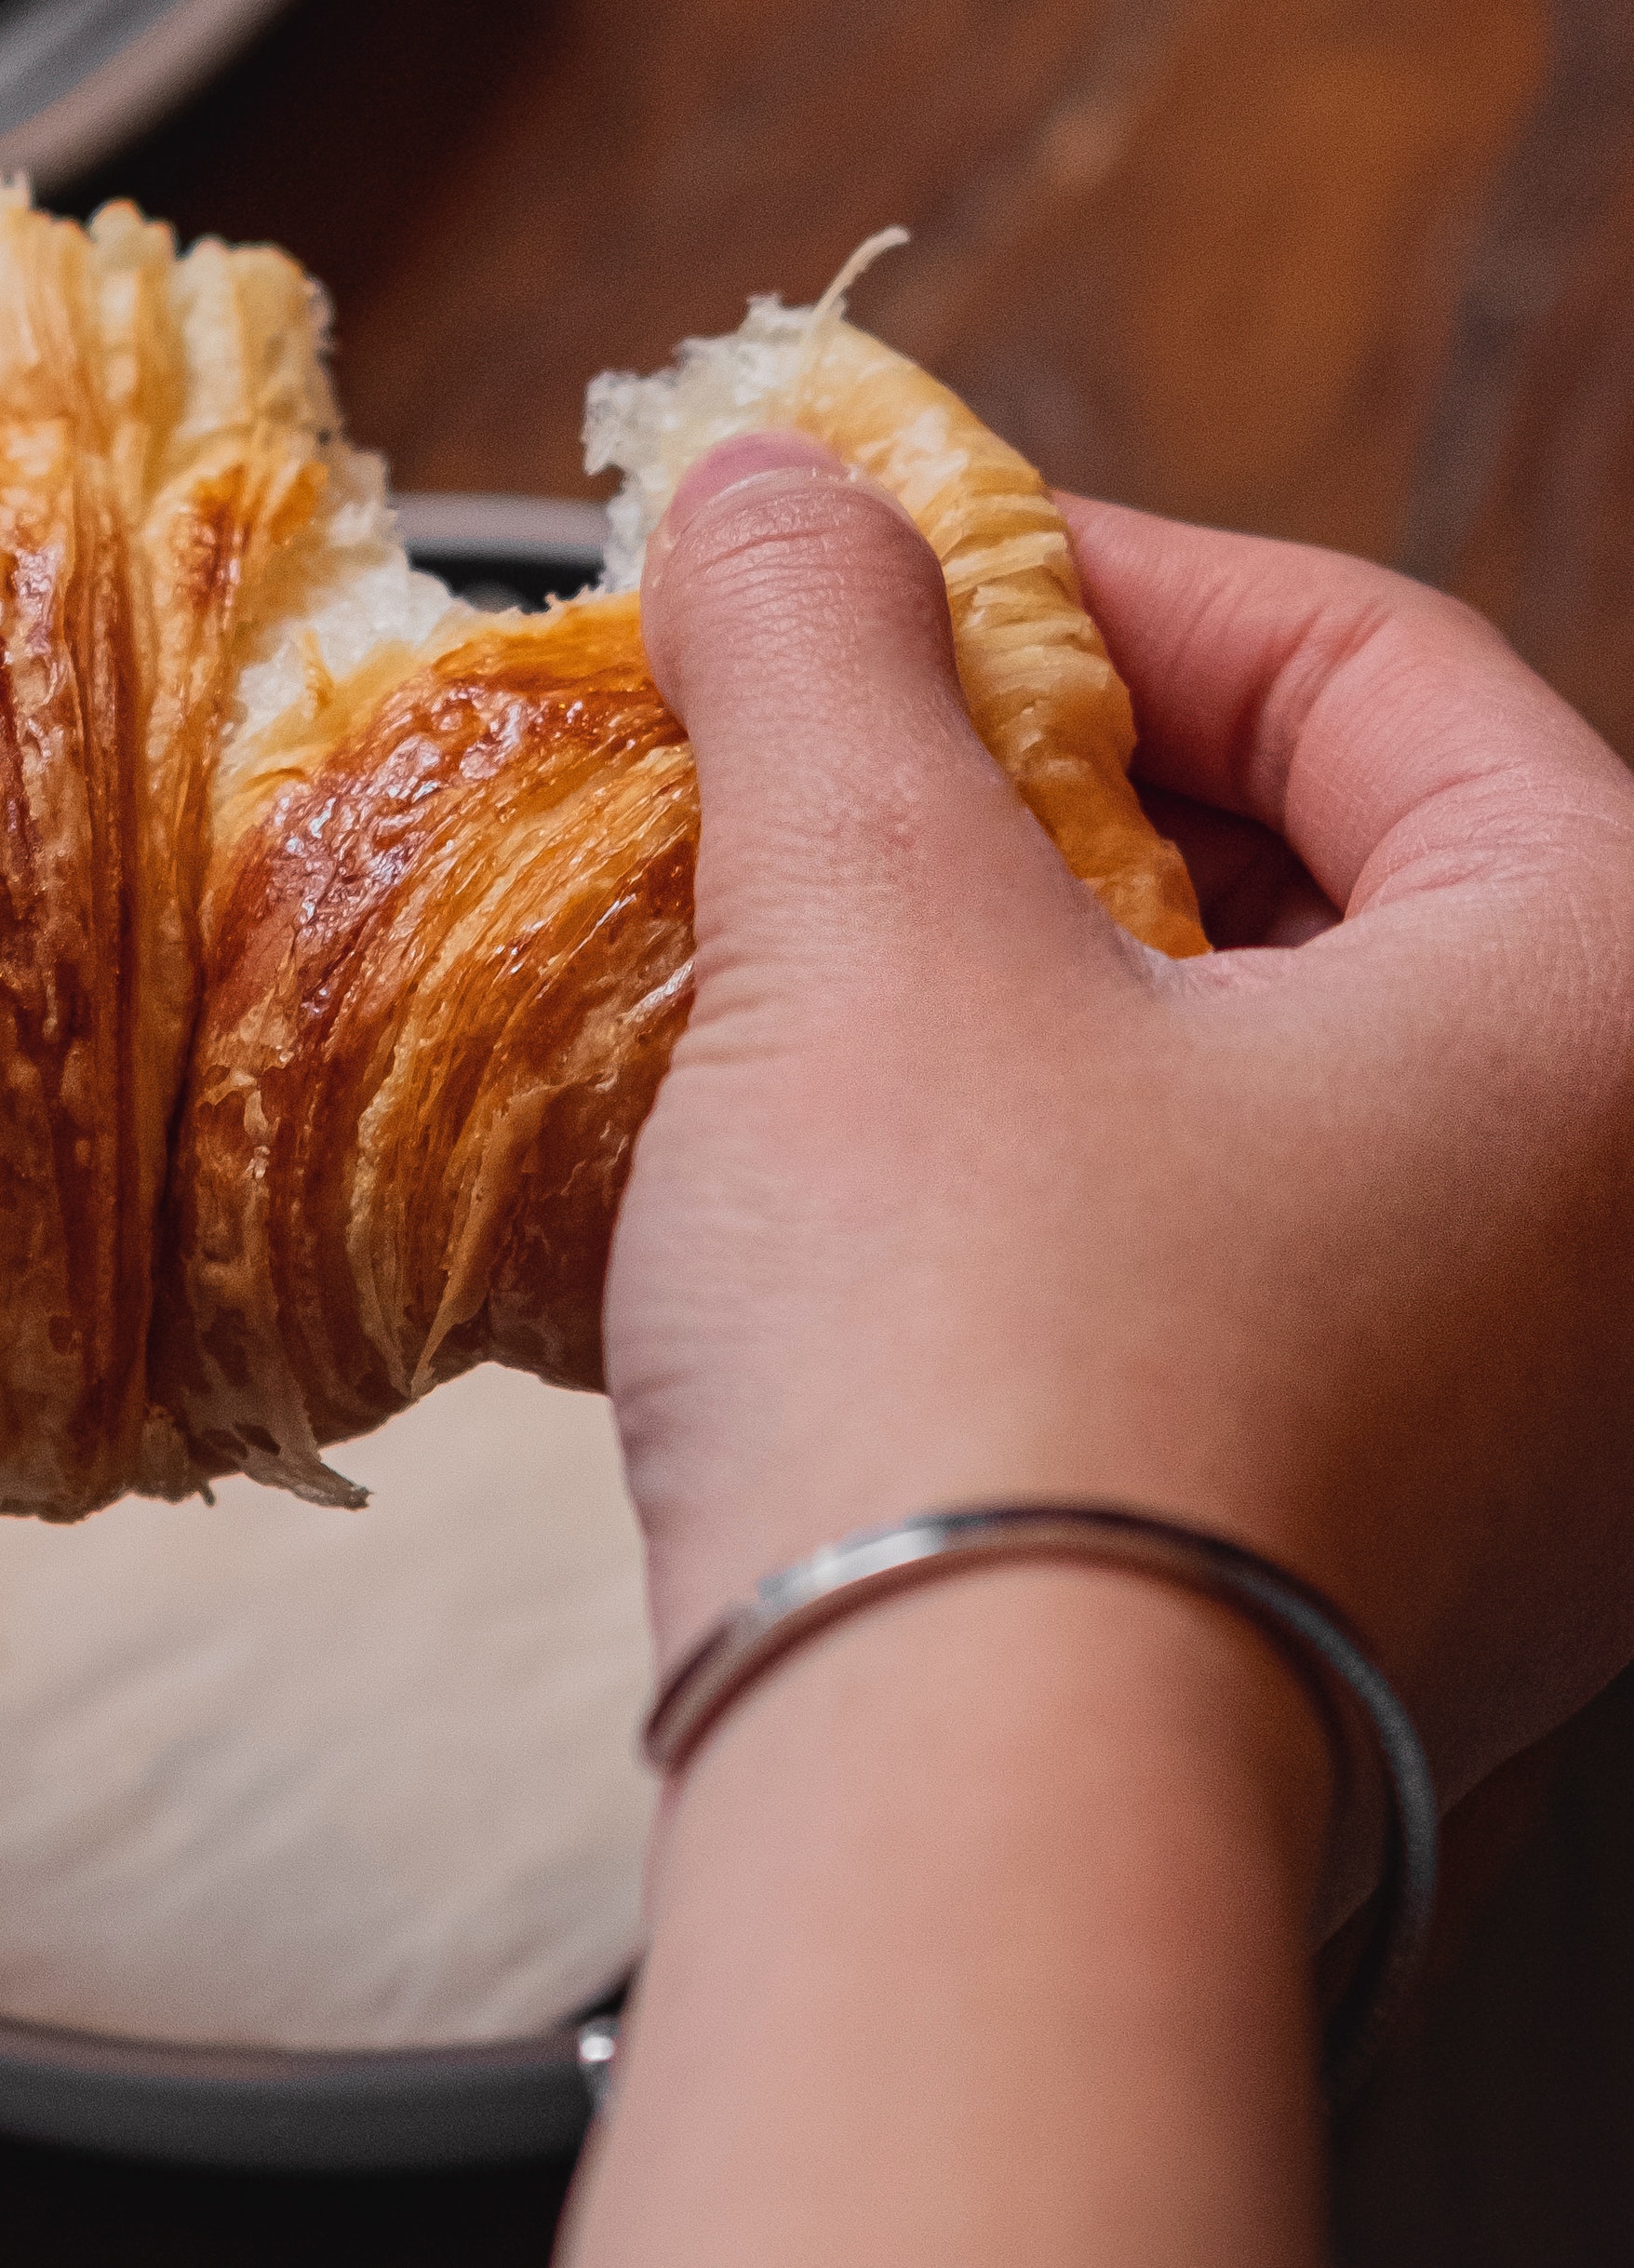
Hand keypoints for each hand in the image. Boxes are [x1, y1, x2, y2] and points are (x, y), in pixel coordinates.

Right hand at [612, 432, 1633, 1791]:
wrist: (965, 1834)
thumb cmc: (984, 1363)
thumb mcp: (873, 920)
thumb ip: (827, 649)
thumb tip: (771, 487)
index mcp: (1617, 1006)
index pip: (1368, 657)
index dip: (1091, 567)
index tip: (884, 557)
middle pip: (1338, 856)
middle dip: (1050, 772)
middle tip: (829, 741)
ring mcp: (1546, 1404)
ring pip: (1281, 1054)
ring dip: (1038, 958)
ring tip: (816, 931)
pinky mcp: (1403, 1536)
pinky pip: (1247, 1237)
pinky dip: (1069, 1144)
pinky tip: (873, 1146)